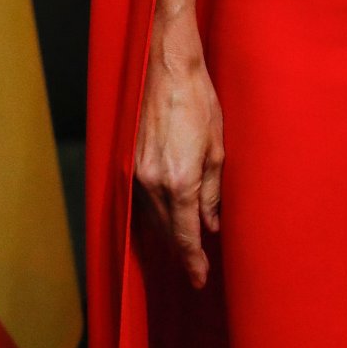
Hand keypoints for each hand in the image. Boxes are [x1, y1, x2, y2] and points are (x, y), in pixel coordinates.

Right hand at [133, 18, 223, 288]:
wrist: (166, 67)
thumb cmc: (199, 100)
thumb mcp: (217, 147)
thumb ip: (213, 190)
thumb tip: (211, 223)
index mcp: (179, 181)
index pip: (185, 235)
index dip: (192, 261)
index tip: (199, 280)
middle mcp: (152, 183)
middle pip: (166, 232)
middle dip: (181, 253)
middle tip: (195, 272)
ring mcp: (136, 173)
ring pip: (152, 218)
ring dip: (167, 235)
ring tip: (184, 251)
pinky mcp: (129, 161)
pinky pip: (141, 201)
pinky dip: (154, 215)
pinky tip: (165, 220)